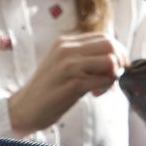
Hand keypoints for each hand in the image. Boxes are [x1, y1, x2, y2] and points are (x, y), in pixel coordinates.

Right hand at [7, 33, 128, 134]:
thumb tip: (114, 60)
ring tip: (103, 86)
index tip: (117, 66)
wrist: (24, 108)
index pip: (103, 37)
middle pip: (110, 45)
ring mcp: (69, 66)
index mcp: (65, 42)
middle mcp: (67, 50)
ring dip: (113, 75)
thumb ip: (84, 58)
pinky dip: (106, 87)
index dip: (117, 51)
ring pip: (109, 60)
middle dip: (120, 61)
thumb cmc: (47, 89)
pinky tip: (96, 94)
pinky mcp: (72, 84)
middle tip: (114, 76)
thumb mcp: (63, 64)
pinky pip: (103, 80)